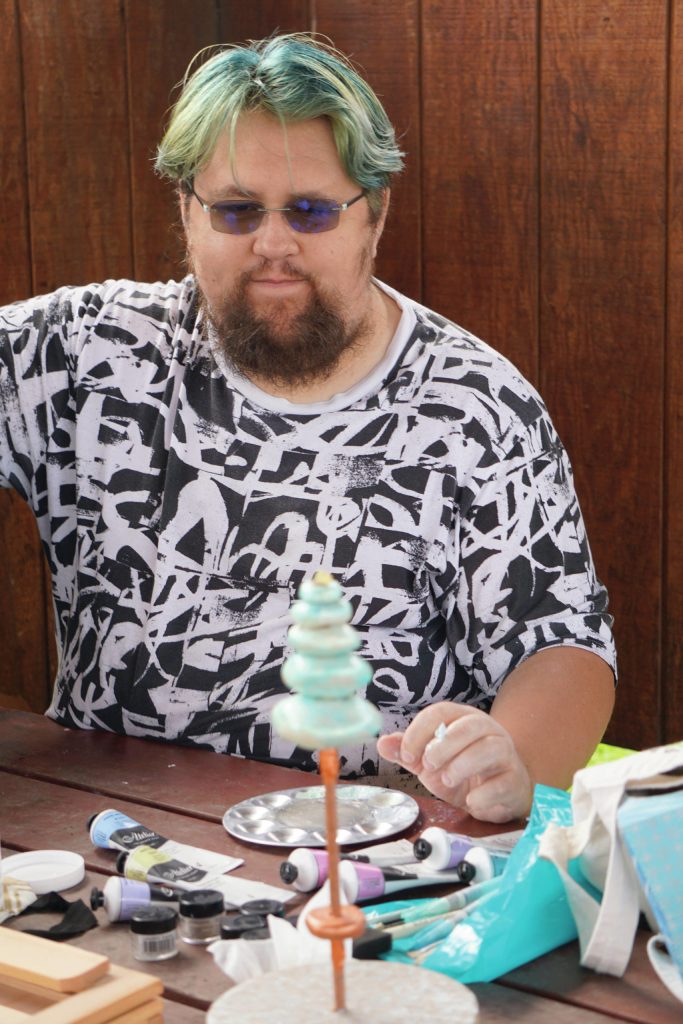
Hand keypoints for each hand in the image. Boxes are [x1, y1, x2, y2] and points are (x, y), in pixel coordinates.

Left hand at [376, 702, 532, 822]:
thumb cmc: (463, 772)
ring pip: (488, 748)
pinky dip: (482, 794)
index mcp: (462, 719)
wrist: (498, 795)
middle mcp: (487, 730)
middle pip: (468, 726)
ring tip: (447, 780)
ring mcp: (504, 753)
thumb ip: (408, 752)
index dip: (420, 731)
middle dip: (443, 746)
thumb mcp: (430, 762)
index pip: (440, 712)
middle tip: (427, 766)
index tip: (406, 754)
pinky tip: (470, 801)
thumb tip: (382, 743)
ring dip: (462, 765)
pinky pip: (502, 782)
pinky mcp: (515, 779)